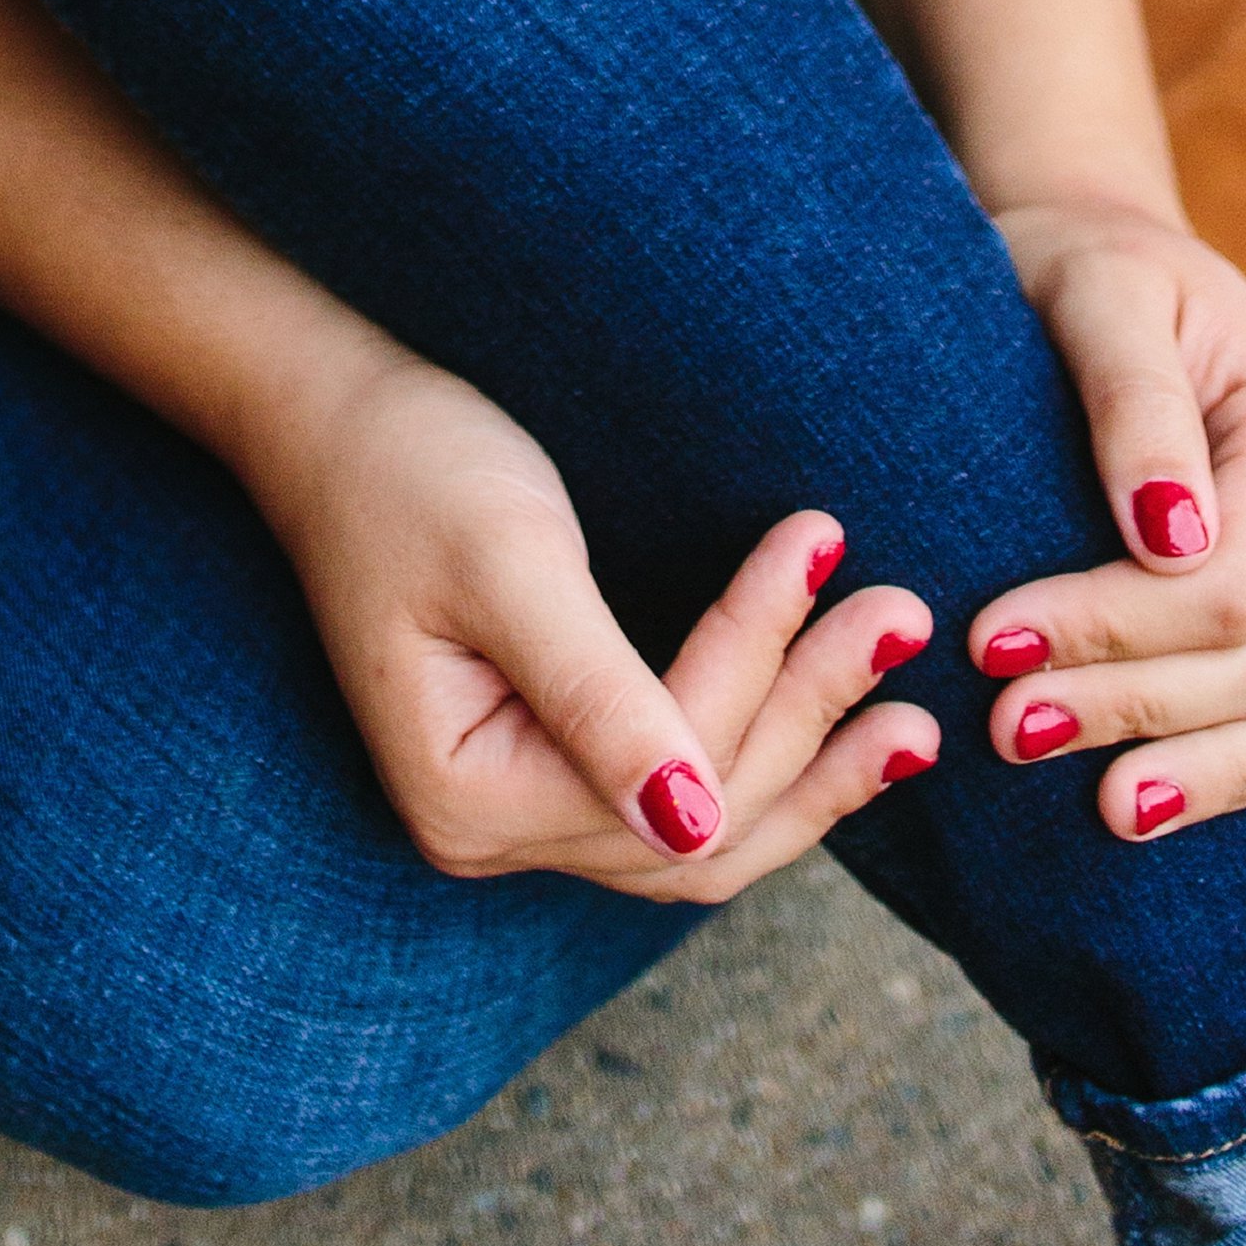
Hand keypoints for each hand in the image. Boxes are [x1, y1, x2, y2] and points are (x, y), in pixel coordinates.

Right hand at [243, 338, 940, 900]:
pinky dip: (764, 759)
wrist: (331, 412)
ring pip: (702, 828)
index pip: (666, 760)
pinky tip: (840, 730)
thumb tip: (695, 825)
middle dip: (810, 723)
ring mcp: (518, 809)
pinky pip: (679, 795)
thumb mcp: (509, 562)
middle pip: (699, 821)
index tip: (827, 545)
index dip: (757, 663)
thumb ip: (599, 695)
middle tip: (905, 618)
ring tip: (914, 719)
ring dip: (810, 763)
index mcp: (469, 796)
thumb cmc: (408, 463)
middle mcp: (491, 832)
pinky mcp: (546, 765)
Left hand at [973, 192, 1245, 864]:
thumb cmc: (1087, 272)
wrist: (1113, 266)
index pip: (1232, 584)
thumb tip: (1169, 538)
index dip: (1116, 632)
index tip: (990, 642)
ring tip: (1105, 809)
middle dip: (1138, 708)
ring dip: (1219, 776)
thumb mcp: (1095, 293)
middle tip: (1005, 727)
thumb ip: (1134, 402)